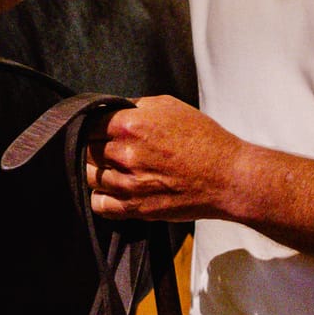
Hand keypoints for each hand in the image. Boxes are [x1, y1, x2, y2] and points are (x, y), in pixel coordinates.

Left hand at [85, 95, 247, 221]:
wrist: (228, 177)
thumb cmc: (204, 140)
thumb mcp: (168, 106)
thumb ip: (134, 107)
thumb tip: (112, 111)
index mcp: (130, 124)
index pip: (88, 123)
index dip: (93, 125)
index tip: (99, 129)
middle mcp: (125, 153)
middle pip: (85, 149)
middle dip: (94, 146)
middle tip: (108, 148)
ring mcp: (129, 184)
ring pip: (88, 176)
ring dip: (96, 170)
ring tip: (113, 167)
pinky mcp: (136, 208)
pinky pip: (99, 205)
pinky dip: (101, 197)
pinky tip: (113, 189)